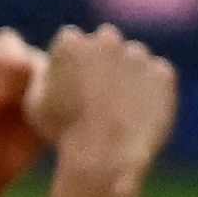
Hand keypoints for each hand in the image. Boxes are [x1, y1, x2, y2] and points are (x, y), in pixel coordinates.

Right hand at [25, 23, 177, 196]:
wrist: (105, 157)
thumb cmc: (64, 132)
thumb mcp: (34, 102)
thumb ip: (40, 75)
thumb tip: (46, 63)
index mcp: (71, 41)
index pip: (73, 42)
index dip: (73, 65)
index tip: (74, 87)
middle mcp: (106, 40)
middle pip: (106, 42)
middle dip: (103, 60)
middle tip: (101, 94)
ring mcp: (137, 55)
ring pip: (134, 58)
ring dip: (130, 73)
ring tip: (122, 108)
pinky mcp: (163, 74)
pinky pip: (159, 76)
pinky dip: (153, 90)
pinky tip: (140, 112)